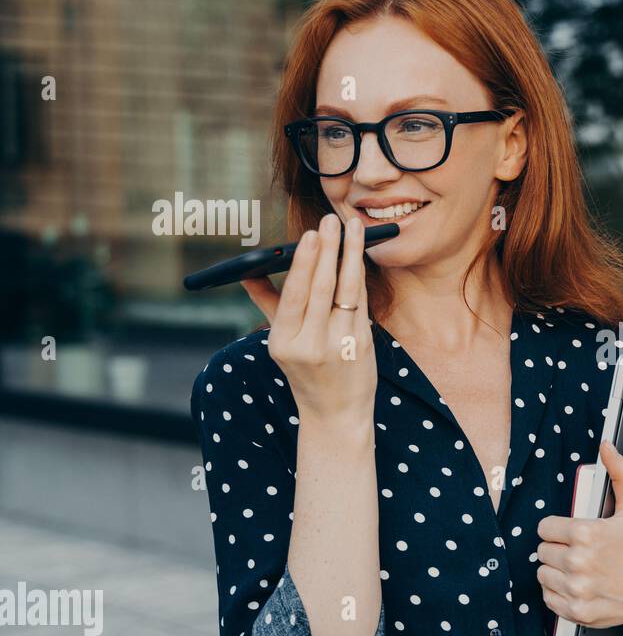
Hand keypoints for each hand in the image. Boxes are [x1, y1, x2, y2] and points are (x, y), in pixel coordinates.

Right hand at [240, 214, 375, 424]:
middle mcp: (311, 345)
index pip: (294, 296)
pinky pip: (361, 303)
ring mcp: (340, 346)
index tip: (309, 235)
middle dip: (328, 250)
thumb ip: (268, 304)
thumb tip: (246, 274)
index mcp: (283, 343)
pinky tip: (358, 254)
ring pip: (347, 291)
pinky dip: (359, 276)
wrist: (335, 415)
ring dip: (350, 255)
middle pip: (321, 289)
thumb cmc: (307, 372)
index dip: (303, 264)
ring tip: (351, 227)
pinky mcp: (362, 346)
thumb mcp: (282, 343)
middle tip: (331, 220)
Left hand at [536, 440, 622, 632]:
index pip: (545, 527)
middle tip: (579, 552)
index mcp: (586, 533)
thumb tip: (607, 447)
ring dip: (556, 571)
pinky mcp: (576, 611)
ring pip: (543, 574)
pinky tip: (579, 586)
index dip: (559, 529)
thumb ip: (620, 473)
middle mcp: (578, 562)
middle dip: (558, 549)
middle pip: (542, 551)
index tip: (572, 534)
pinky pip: (548, 598)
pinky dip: (559, 593)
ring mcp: (577, 589)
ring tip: (579, 569)